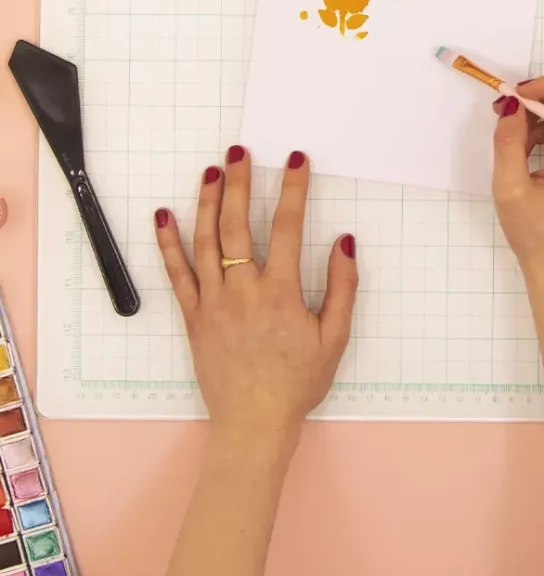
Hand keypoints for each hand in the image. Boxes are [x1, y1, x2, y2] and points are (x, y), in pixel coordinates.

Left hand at [153, 147, 357, 449]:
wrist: (254, 424)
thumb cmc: (298, 383)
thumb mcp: (335, 338)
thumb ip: (343, 287)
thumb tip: (345, 242)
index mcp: (281, 293)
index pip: (290, 227)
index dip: (293, 189)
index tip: (296, 161)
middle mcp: (243, 291)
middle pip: (239, 225)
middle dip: (241, 183)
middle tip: (240, 151)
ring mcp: (213, 303)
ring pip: (206, 242)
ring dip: (208, 202)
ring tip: (211, 171)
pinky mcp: (192, 318)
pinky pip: (177, 275)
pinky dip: (169, 244)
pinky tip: (165, 217)